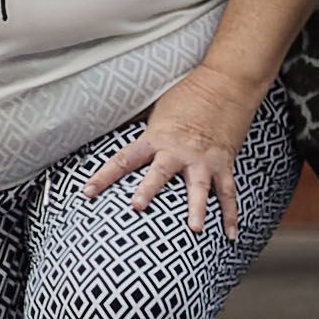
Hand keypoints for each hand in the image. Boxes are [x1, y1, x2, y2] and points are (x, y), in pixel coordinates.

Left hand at [89, 67, 267, 235]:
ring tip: (195, 230)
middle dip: (148, 190)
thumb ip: (141, 128)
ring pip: (200, 188)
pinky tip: (230, 234)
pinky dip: (231, 215)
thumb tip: (116, 132)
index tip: (87, 192)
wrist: (226, 83)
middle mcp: (179, 151)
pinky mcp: (224, 163)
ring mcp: (204, 159)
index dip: (104, 176)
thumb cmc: (189, 93)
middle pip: (160, 174)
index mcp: (157, 138)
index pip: (124, 159)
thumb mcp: (157, 109)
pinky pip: (228, 193)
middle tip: (137, 206)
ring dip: (197, 210)